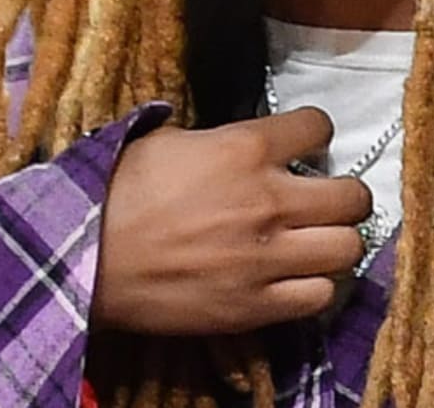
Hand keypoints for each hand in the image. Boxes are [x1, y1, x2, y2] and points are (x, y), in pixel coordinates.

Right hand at [92, 108, 372, 336]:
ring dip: (334, 244)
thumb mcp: (166, 141)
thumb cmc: (115, 192)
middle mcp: (269, 201)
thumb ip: (219, 140)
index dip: (314, 134)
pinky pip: (319, 296)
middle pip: (353, 197)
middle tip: (324, 203)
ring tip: (314, 244)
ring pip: (347, 248)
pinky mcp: (254, 306)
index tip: (306, 145)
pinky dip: (314, 287)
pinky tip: (296, 280)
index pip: (318, 127)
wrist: (80, 260)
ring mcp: (266, 257)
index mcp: (246, 149)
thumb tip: (242, 141)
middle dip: (344, 197)